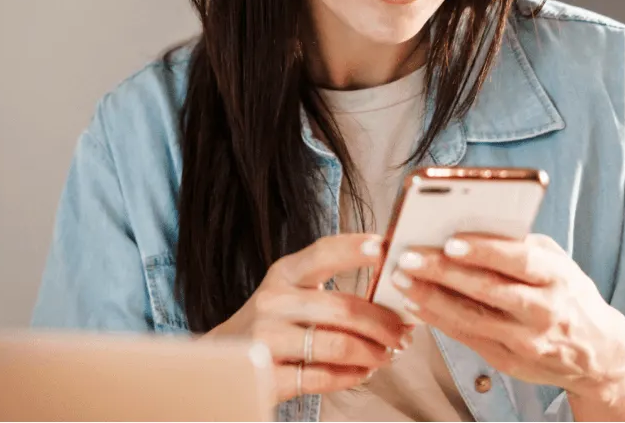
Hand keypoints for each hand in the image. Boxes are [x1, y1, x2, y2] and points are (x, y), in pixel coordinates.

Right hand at [204, 233, 414, 402]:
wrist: (221, 360)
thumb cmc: (272, 322)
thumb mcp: (290, 292)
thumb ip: (329, 287)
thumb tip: (392, 290)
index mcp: (283, 274)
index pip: (323, 253)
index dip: (355, 249)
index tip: (385, 248)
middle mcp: (272, 302)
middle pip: (343, 308)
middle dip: (383, 324)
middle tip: (403, 334)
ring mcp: (267, 340)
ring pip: (338, 345)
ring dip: (373, 353)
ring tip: (387, 355)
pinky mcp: (268, 376)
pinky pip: (323, 377)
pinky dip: (352, 376)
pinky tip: (361, 372)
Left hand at [388, 234, 624, 421]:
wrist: (600, 355)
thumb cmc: (569, 294)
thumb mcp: (559, 263)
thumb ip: (522, 245)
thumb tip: (471, 223)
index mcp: (558, 277)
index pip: (520, 260)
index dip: (484, 251)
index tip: (450, 241)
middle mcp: (545, 311)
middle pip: (488, 290)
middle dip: (443, 273)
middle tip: (408, 257)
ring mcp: (527, 341)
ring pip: (473, 319)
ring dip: (431, 298)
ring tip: (401, 279)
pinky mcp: (511, 362)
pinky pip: (468, 339)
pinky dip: (438, 321)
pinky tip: (414, 304)